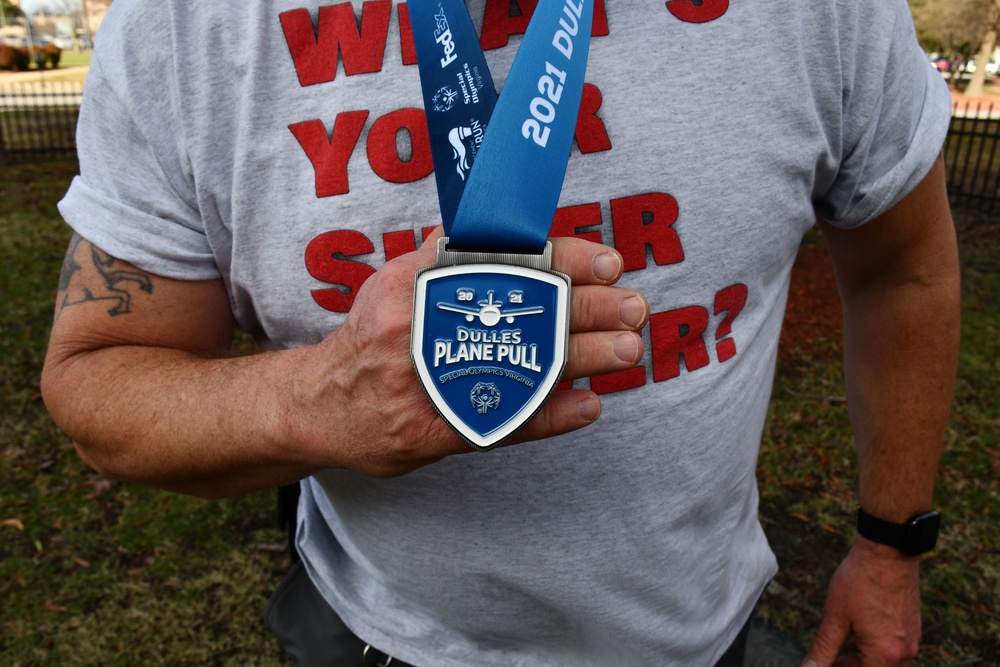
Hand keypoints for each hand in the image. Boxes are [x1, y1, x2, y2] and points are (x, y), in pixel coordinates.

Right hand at [280, 228, 648, 476]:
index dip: (561, 260)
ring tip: (627, 352)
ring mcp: (430, 384)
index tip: (606, 261)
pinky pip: (503, 424)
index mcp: (416, 284)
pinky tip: (589, 406)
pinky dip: (551, 416)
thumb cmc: (368, 338)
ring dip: (581, 359)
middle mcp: (422, 328)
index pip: (502, 262)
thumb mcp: (393, 283)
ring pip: (521, 367)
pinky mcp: (437, 430)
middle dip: (586, 310)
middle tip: (635, 308)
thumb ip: (444, 259)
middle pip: (520, 314)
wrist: (318, 405)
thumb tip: (502, 230)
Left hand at [802, 536, 922, 666]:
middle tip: (832, 657)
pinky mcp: (912, 627)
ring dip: (862, 658)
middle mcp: (905, 652)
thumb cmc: (860, 581)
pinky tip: (857, 632)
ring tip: (842, 644)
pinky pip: (893, 647)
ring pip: (884, 661)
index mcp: (886, 655)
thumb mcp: (835, 617)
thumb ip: (823, 649)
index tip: (828, 663)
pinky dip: (874, 646)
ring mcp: (912, 640)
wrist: (887, 551)